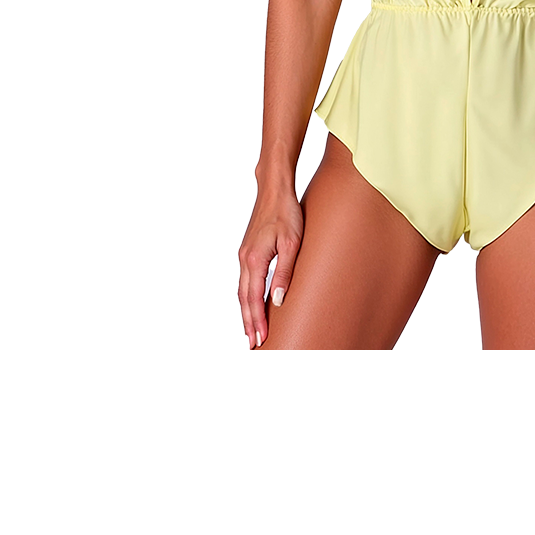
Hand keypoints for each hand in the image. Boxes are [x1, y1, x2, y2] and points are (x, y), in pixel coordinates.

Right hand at [238, 188, 303, 349]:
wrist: (274, 189)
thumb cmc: (286, 213)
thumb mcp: (292, 243)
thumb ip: (284, 272)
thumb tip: (277, 301)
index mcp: (254, 260)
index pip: (253, 299)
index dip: (256, 322)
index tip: (260, 341)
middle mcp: (244, 260)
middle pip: (243, 299)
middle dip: (248, 323)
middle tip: (254, 346)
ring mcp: (243, 255)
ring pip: (241, 291)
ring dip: (246, 312)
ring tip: (251, 331)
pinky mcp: (247, 250)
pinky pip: (244, 280)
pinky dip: (246, 297)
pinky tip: (252, 303)